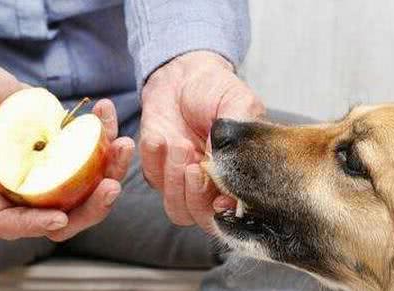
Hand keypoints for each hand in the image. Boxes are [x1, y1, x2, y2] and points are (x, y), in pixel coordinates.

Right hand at [0, 64, 134, 240]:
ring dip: (112, 170)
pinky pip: (98, 156)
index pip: (11, 222)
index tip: (59, 218)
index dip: (34, 226)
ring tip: (123, 144)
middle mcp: (29, 187)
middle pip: (64, 216)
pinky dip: (107, 137)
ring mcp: (55, 174)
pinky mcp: (73, 155)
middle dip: (93, 207)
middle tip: (112, 186)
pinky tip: (105, 111)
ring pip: (90, 190)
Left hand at [139, 51, 264, 232]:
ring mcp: (184, 180)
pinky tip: (159, 137)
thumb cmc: (217, 89)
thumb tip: (229, 171)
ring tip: (179, 145)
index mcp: (238, 175)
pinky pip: (153, 180)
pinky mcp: (158, 169)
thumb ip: (240, 138)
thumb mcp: (240, 105)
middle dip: (197, 196)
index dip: (228, 213)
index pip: (236, 211)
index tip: (220, 199)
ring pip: (177, 209)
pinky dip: (154, 161)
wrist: (184, 73)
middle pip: (204, 218)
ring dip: (175, 181)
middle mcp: (212, 185)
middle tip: (194, 166)